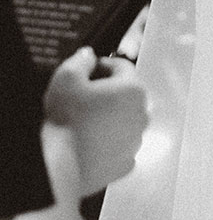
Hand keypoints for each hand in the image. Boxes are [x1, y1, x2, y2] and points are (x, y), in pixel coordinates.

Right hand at [42, 49, 147, 197]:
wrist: (62, 165)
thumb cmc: (67, 120)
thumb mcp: (66, 78)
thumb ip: (81, 60)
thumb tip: (89, 55)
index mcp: (133, 90)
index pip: (122, 66)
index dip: (102, 66)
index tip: (87, 72)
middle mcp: (142, 115)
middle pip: (126, 94)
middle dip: (107, 92)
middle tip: (83, 98)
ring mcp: (137, 141)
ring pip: (124, 121)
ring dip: (109, 117)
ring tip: (85, 121)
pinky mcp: (127, 163)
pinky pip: (120, 146)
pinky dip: (108, 142)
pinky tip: (90, 141)